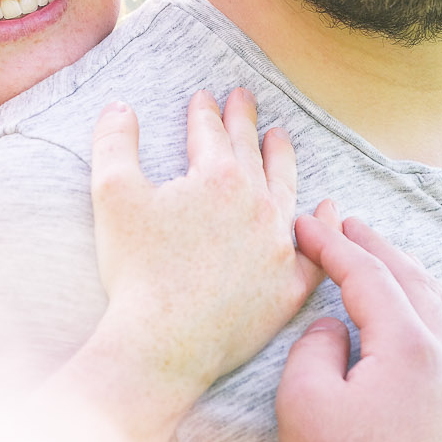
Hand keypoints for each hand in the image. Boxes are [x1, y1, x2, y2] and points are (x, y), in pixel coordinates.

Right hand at [87, 88, 318, 400]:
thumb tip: (119, 107)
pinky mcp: (288, 288)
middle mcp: (258, 205)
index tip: (205, 97)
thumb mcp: (112, 195)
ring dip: (281, 159)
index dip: (205, 112)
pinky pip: (316, 252)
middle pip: (252, 152)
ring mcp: (279, 247)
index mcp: (219, 178)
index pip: (212, 132)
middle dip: (244, 121)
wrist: (162, 344)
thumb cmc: (135, 271)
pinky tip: (328, 210)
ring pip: (286, 190)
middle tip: (244, 97)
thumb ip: (115, 143)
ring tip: (278, 138)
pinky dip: (324, 228)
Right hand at [277, 209, 441, 441]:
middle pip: (417, 288)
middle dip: (380, 251)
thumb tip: (334, 329)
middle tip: (350, 227)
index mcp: (408, 348)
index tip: (307, 223)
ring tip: (404, 270)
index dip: (333, 245)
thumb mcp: (303, 402)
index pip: (367, 276)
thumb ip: (315, 348)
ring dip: (428, 289)